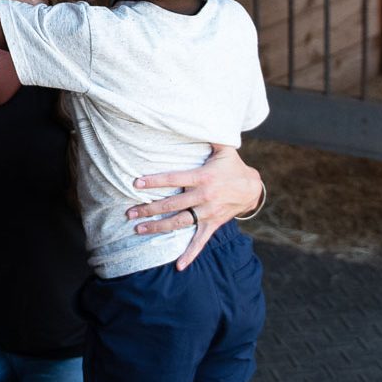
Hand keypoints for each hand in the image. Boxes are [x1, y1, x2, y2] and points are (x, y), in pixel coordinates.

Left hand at [127, 144, 265, 269]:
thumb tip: (198, 115)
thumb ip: (210, 134)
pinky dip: (189, 254)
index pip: (174, 178)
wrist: (252, 188)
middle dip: (149, 209)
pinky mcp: (212, 224)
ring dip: (159, 227)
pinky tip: (178, 266)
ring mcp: (208, 213)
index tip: (136, 183)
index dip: (155, 181)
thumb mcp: (223, 148)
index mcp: (203, 177)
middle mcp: (204, 196)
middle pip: (172, 204)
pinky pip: (200, 241)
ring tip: (138, 230)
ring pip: (180, 222)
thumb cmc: (232, 166)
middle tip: (129, 213)